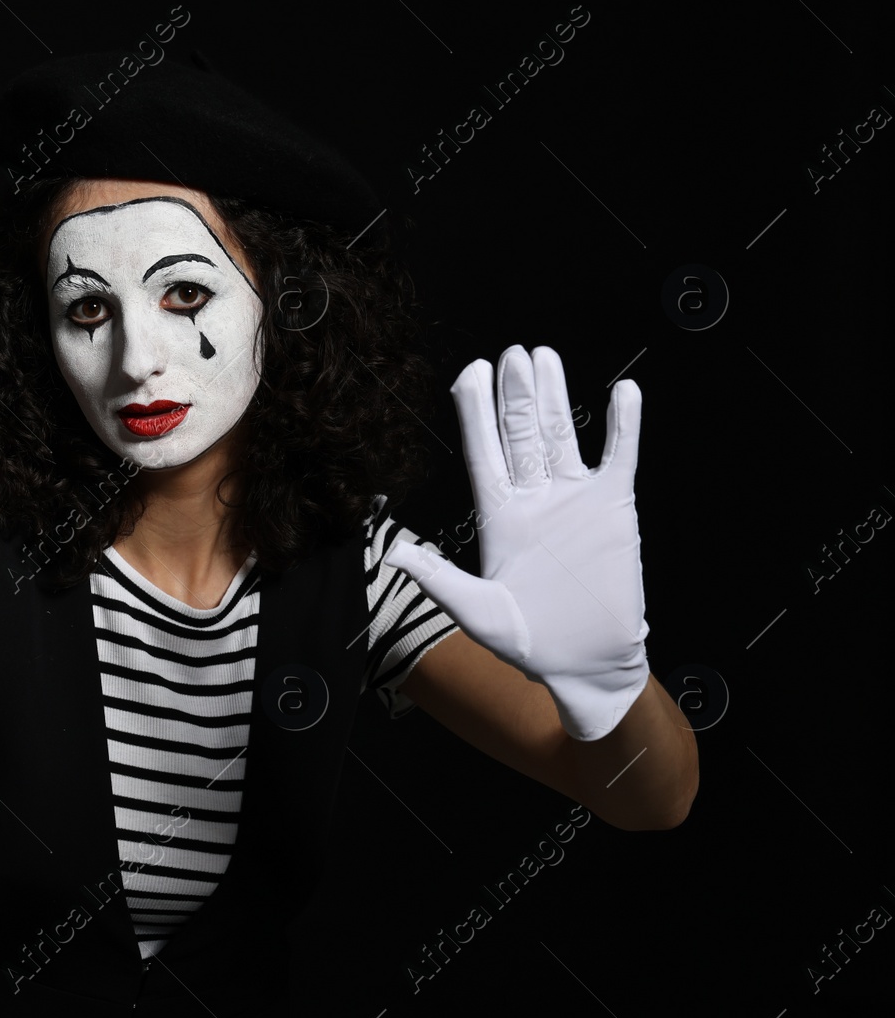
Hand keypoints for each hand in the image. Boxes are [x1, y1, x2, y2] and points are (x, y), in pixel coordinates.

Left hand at [380, 345, 649, 740]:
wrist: (586, 664)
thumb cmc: (528, 643)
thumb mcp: (477, 613)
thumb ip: (440, 580)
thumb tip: (394, 553)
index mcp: (498, 517)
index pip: (483, 453)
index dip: (476, 413)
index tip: (469, 373)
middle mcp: (534, 500)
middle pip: (520, 435)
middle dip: (514, 394)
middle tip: (511, 353)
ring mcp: (574, 501)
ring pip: (562, 436)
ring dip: (555, 397)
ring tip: (544, 357)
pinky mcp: (614, 510)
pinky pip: (620, 458)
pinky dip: (623, 427)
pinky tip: (624, 391)